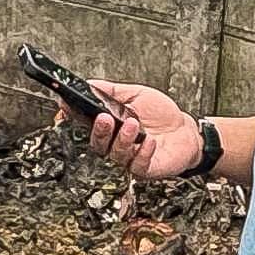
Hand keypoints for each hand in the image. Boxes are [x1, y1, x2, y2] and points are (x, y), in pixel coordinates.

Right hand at [81, 81, 207, 180]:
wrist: (187, 131)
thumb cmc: (161, 115)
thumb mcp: (136, 95)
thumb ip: (112, 91)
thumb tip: (89, 84)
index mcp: (110, 127)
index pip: (86, 124)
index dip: (74, 116)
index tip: (67, 106)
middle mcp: (115, 145)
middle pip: (98, 144)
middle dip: (99, 131)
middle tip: (104, 118)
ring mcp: (129, 159)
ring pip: (117, 155)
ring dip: (123, 139)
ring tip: (132, 124)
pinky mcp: (146, 170)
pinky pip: (139, 166)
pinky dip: (143, 154)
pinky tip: (149, 141)